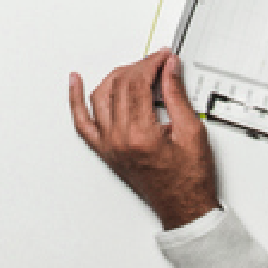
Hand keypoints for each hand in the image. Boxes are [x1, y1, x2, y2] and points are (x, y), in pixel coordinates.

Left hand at [66, 49, 219, 228]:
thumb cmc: (191, 180)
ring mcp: (108, 146)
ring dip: (116, 77)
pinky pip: (82, 122)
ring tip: (134, 70)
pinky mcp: (105, 151)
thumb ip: (177, 95)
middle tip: (157, 62)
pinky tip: (75, 82)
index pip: (138, 83)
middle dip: (139, 67)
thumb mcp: (192, 132)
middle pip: (119, 86)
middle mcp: (118, 140)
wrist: (184, 210)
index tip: (164, 57)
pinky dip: (76, 100)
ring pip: (100, 96)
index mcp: (139, 135)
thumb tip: (169, 68)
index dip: (152, 63)